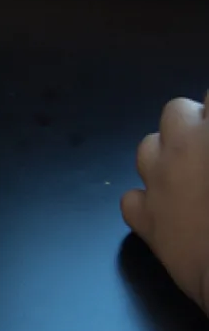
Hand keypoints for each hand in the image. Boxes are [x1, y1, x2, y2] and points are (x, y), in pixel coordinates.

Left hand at [121, 94, 208, 314]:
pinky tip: (172, 211)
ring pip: (147, 147)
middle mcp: (183, 147)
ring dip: (168, 154)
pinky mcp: (145, 220)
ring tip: (192, 173)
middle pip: (177, 110)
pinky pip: (133, 198)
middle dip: (196, 122)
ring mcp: (158, 183)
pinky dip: (150, 201)